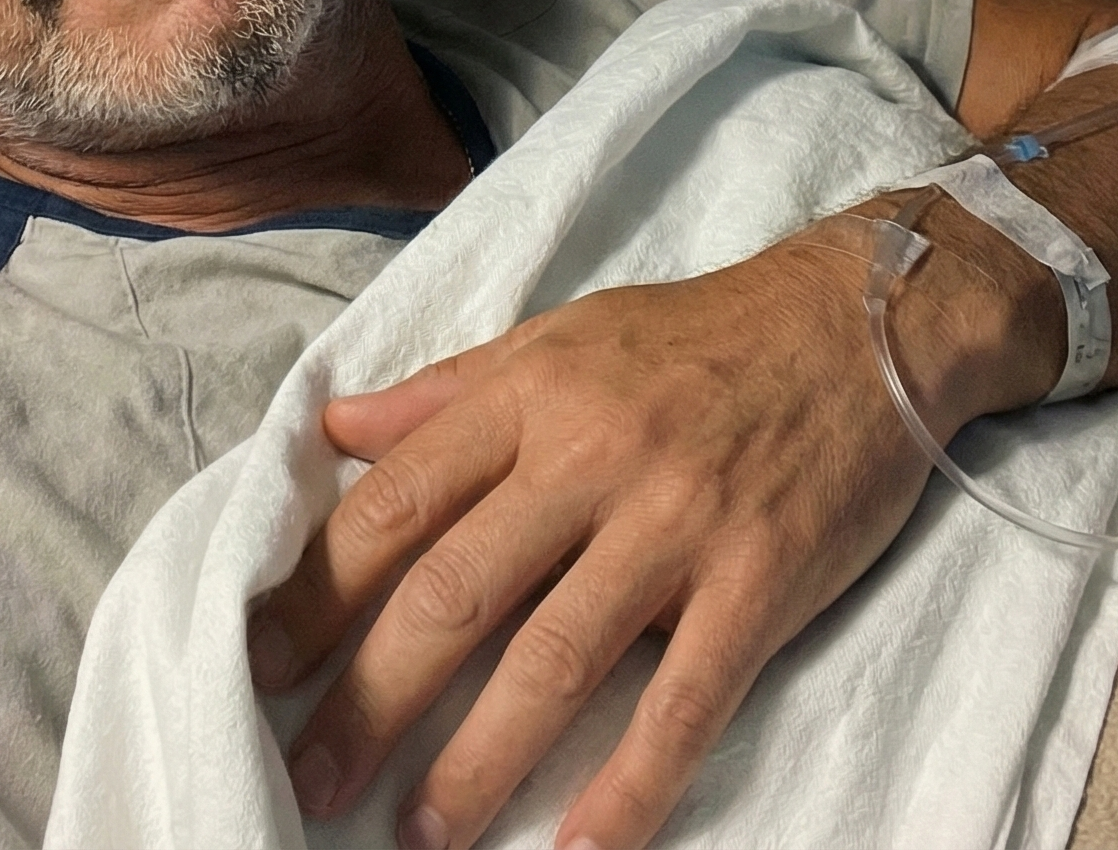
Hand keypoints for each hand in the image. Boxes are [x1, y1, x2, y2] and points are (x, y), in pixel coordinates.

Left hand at [248, 224, 1051, 849]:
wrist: (859, 321)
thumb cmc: (696, 335)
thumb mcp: (561, 336)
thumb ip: (448, 391)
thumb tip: (337, 427)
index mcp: (529, 393)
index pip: (395, 500)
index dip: (317, 589)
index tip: (257, 660)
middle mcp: (591, 455)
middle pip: (455, 591)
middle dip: (369, 697)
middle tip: (306, 777)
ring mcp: (677, 521)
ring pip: (556, 658)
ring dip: (476, 761)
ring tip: (417, 835)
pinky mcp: (760, 580)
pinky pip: (685, 702)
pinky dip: (631, 786)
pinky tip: (578, 849)